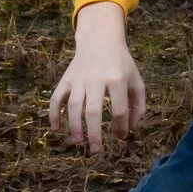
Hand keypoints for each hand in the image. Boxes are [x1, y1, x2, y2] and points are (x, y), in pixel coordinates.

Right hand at [49, 2, 145, 154]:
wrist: (100, 40)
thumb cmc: (122, 64)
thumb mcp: (136, 80)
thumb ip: (138, 105)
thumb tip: (130, 128)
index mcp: (117, 79)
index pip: (119, 109)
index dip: (120, 127)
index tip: (120, 137)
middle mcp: (96, 79)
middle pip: (93, 111)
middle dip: (94, 134)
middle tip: (97, 151)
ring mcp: (79, 79)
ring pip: (73, 107)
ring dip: (74, 127)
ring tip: (77, 143)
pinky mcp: (66, 79)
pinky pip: (56, 98)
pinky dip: (53, 113)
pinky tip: (55, 128)